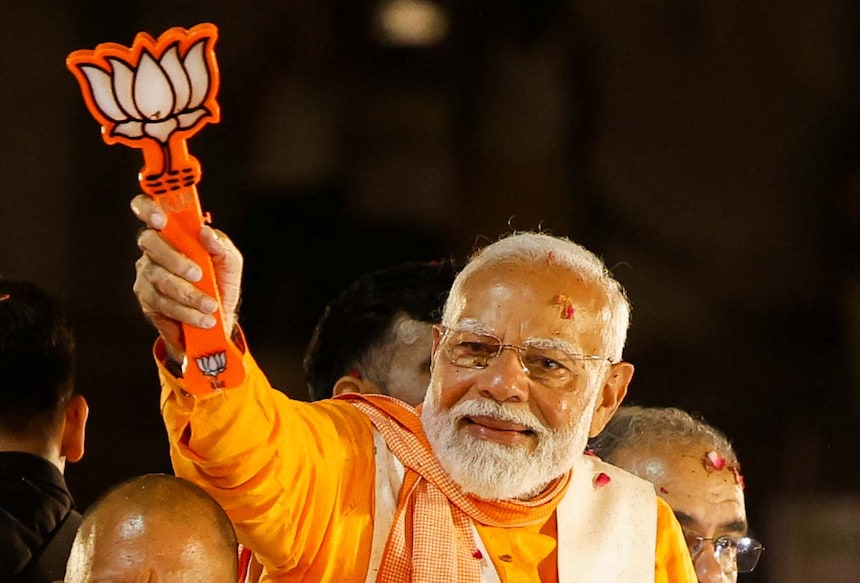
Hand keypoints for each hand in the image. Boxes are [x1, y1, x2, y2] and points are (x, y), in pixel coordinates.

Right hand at [131, 195, 242, 358]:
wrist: (219, 317)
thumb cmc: (221, 283)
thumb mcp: (230, 263)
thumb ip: (221, 246)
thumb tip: (206, 233)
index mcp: (174, 232)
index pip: (149, 209)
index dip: (148, 209)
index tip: (160, 220)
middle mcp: (155, 250)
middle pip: (150, 243)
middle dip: (175, 260)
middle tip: (198, 274)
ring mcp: (148, 274)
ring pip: (159, 278)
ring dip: (188, 294)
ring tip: (210, 305)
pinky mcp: (147, 300)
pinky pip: (162, 304)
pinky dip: (185, 312)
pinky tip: (201, 318)